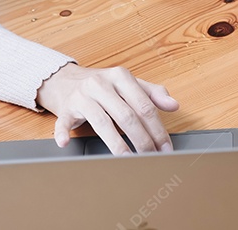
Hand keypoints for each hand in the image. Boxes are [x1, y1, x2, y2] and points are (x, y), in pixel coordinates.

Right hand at [35, 63, 178, 154]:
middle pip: (126, 116)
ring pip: (102, 122)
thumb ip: (153, 93)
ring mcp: (82, 96)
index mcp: (121, 77)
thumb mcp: (129, 83)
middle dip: (142, 140)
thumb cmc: (103, 85)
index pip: (144, 106)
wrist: (67, 80)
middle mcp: (101, 85)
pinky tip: (66, 143)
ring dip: (117, 144)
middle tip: (151, 157)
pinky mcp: (65, 108)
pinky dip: (63, 132)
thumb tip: (174, 105)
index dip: (157, 129)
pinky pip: (63, 122)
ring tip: (128, 160)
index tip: (165, 147)